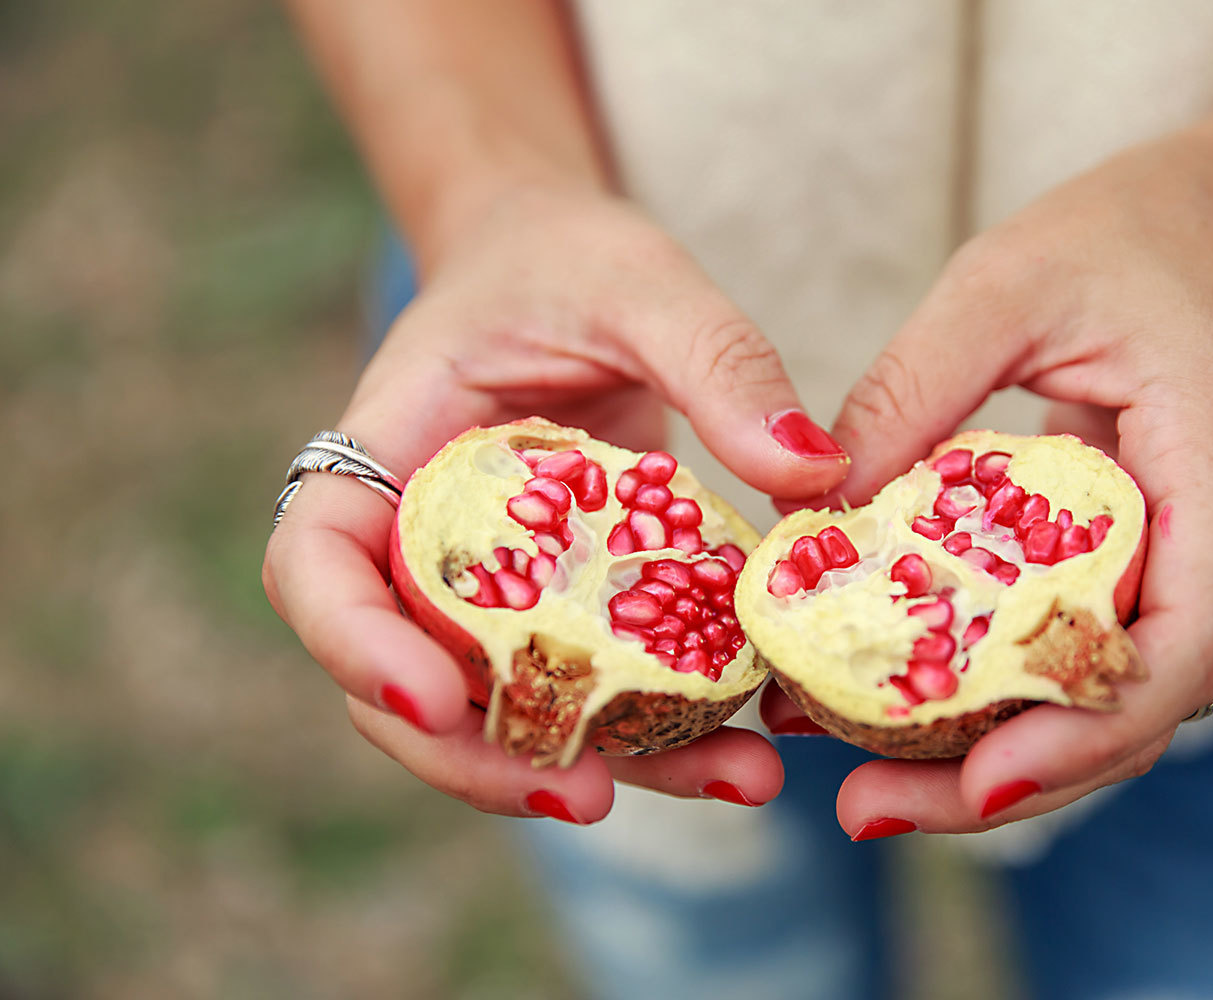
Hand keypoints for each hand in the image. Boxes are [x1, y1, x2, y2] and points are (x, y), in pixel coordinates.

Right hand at [262, 186, 850, 821]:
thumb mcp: (641, 280)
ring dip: (602, 766)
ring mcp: (483, 595)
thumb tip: (812, 469)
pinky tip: (751, 745)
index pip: (313, 569)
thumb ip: (716, 358)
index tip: (431, 693)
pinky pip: (592, 691)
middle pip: (400, 688)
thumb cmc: (567, 261)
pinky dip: (660, 732)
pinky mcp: (559, 615)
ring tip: (732, 782)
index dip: (353, 645)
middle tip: (584, 799)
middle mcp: (415, 548)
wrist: (563, 272)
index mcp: (383, 458)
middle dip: (480, 759)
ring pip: (507, 714)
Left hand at [794, 135, 1212, 835]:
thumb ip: (911, 388)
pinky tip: (891, 703)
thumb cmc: (1128, 235)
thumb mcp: (1005, 283)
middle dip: (1009, 779)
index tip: (983, 777)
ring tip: (862, 789)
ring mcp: (1174, 562)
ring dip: (988, 754)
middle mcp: (1209, 545)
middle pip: (1134, 712)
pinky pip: (1066, 653)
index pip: (1187, 645)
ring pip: (1098, 702)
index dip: (1091, 728)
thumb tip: (806, 504)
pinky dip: (987, 693)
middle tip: (865, 811)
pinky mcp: (1127, 563)